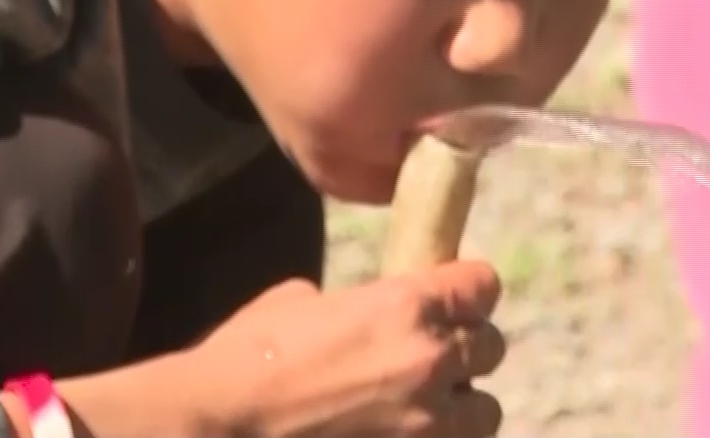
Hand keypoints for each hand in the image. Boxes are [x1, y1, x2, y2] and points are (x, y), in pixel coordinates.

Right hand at [54, 261, 506, 437]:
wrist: (219, 425)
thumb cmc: (246, 357)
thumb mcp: (298, 303)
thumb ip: (348, 304)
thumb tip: (352, 313)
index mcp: (406, 305)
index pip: (482, 285)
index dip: (470, 291)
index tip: (458, 299)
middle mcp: (430, 360)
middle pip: (491, 348)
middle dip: (465, 350)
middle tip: (432, 359)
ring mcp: (426, 425)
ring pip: (485, 413)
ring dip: (459, 409)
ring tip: (423, 413)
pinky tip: (400, 433)